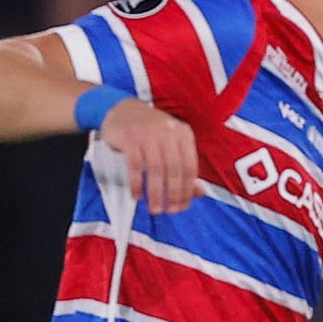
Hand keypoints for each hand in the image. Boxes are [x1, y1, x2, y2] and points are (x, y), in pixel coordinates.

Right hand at [98, 98, 202, 214]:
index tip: (183, 206)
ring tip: (155, 209)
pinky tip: (136, 195)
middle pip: (175, 169)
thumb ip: (185, 167)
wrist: (121, 110)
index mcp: (184, 134)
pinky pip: (135, 165)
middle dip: (174, 193)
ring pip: (156, 169)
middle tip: (170, 211)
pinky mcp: (130, 137)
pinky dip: (137, 183)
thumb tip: (200, 192)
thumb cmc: (150, 132)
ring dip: (156, 192)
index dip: (188, 189)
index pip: (190, 166)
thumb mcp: (171, 145)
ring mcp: (149, 133)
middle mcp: (169, 131)